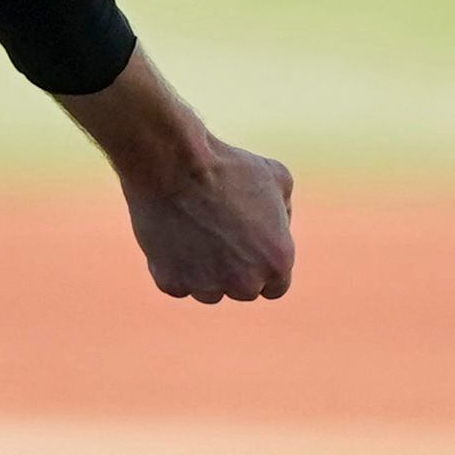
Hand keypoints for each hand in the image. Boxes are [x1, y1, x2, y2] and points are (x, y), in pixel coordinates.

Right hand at [121, 134, 295, 302]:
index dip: (260, 265)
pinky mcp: (173, 283)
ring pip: (208, 291)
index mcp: (277, 262)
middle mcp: (246, 283)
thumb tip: (277, 226)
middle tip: (215, 233)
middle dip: (233, 269)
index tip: (245, 247)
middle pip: (242, 290)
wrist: (174, 163)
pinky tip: (170, 235)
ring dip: (203, 271)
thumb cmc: (226, 166)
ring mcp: (207, 286)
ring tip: (191, 231)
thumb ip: (283, 211)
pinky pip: (176, 283)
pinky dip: (172, 266)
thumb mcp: (275, 177)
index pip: (275, 286)